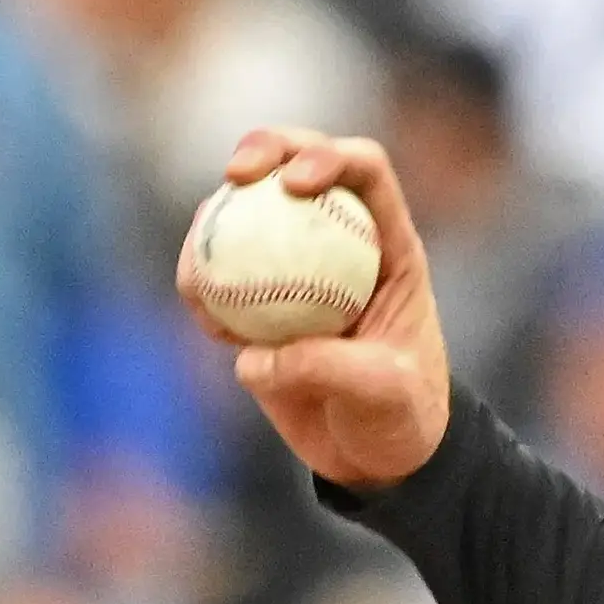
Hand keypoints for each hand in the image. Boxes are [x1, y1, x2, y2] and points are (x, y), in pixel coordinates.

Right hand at [177, 129, 453, 491]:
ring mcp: (294, 265)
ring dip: (214, 224)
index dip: (327, 156)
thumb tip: (254, 357)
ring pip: (245, 214)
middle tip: (235, 175)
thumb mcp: (384, 396)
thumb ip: (328, 369)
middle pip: (296, 165)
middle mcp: (341, 241)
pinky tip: (203, 312)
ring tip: (203, 273)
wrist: (377, 456)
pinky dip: (201, 285)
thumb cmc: (402, 420)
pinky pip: (217, 275)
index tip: (294, 184)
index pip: (364, 172)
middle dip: (263, 148)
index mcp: (390, 246)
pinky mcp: (256, 299)